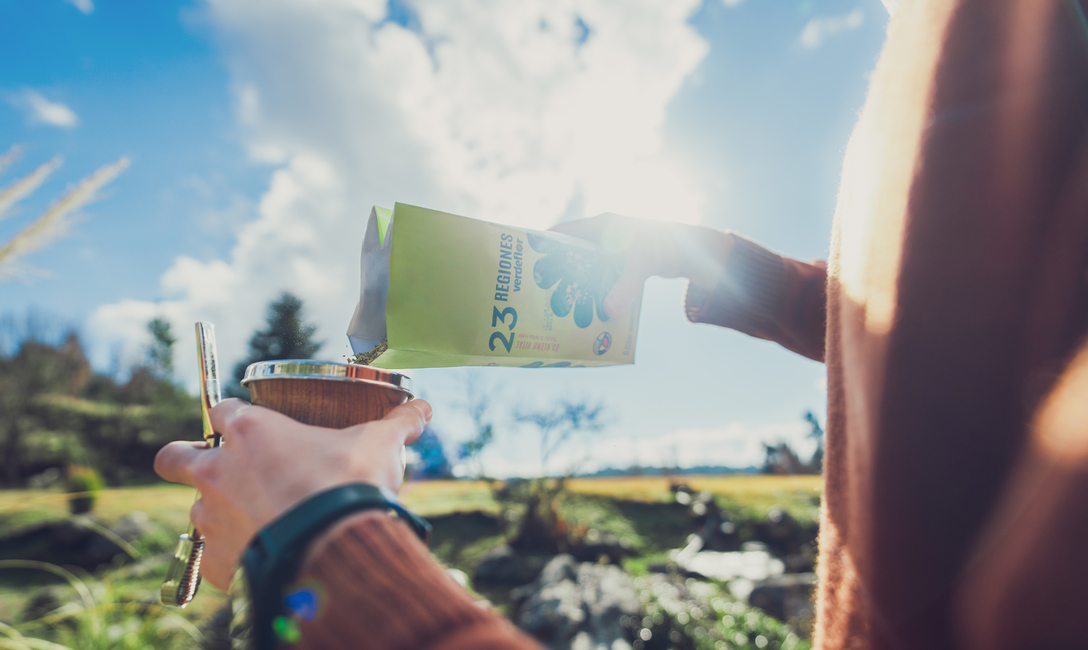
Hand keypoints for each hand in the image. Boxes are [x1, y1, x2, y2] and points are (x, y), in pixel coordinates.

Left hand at [154, 398, 431, 588]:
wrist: (334, 549)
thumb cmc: (350, 485)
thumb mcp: (378, 444)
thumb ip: (396, 423)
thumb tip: (422, 408)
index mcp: (251, 432)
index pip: (223, 409)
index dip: (235, 416)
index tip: (249, 425)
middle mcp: (220, 470)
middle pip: (175, 457)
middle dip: (184, 459)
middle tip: (215, 468)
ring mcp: (213, 518)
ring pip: (197, 510)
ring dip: (219, 512)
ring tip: (258, 521)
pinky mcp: (219, 562)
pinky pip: (214, 557)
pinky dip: (234, 556)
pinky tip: (263, 555)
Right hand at [551, 213, 731, 317]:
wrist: (691, 250)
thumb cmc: (663, 245)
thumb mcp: (641, 265)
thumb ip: (623, 288)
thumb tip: (606, 313)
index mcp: (602, 225)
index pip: (565, 232)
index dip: (545, 244)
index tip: (528, 260)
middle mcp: (604, 235)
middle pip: (572, 252)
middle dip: (558, 269)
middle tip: (540, 290)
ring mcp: (612, 249)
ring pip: (586, 266)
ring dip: (576, 283)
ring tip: (559, 303)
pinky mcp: (622, 263)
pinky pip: (601, 275)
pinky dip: (594, 288)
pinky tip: (588, 306)